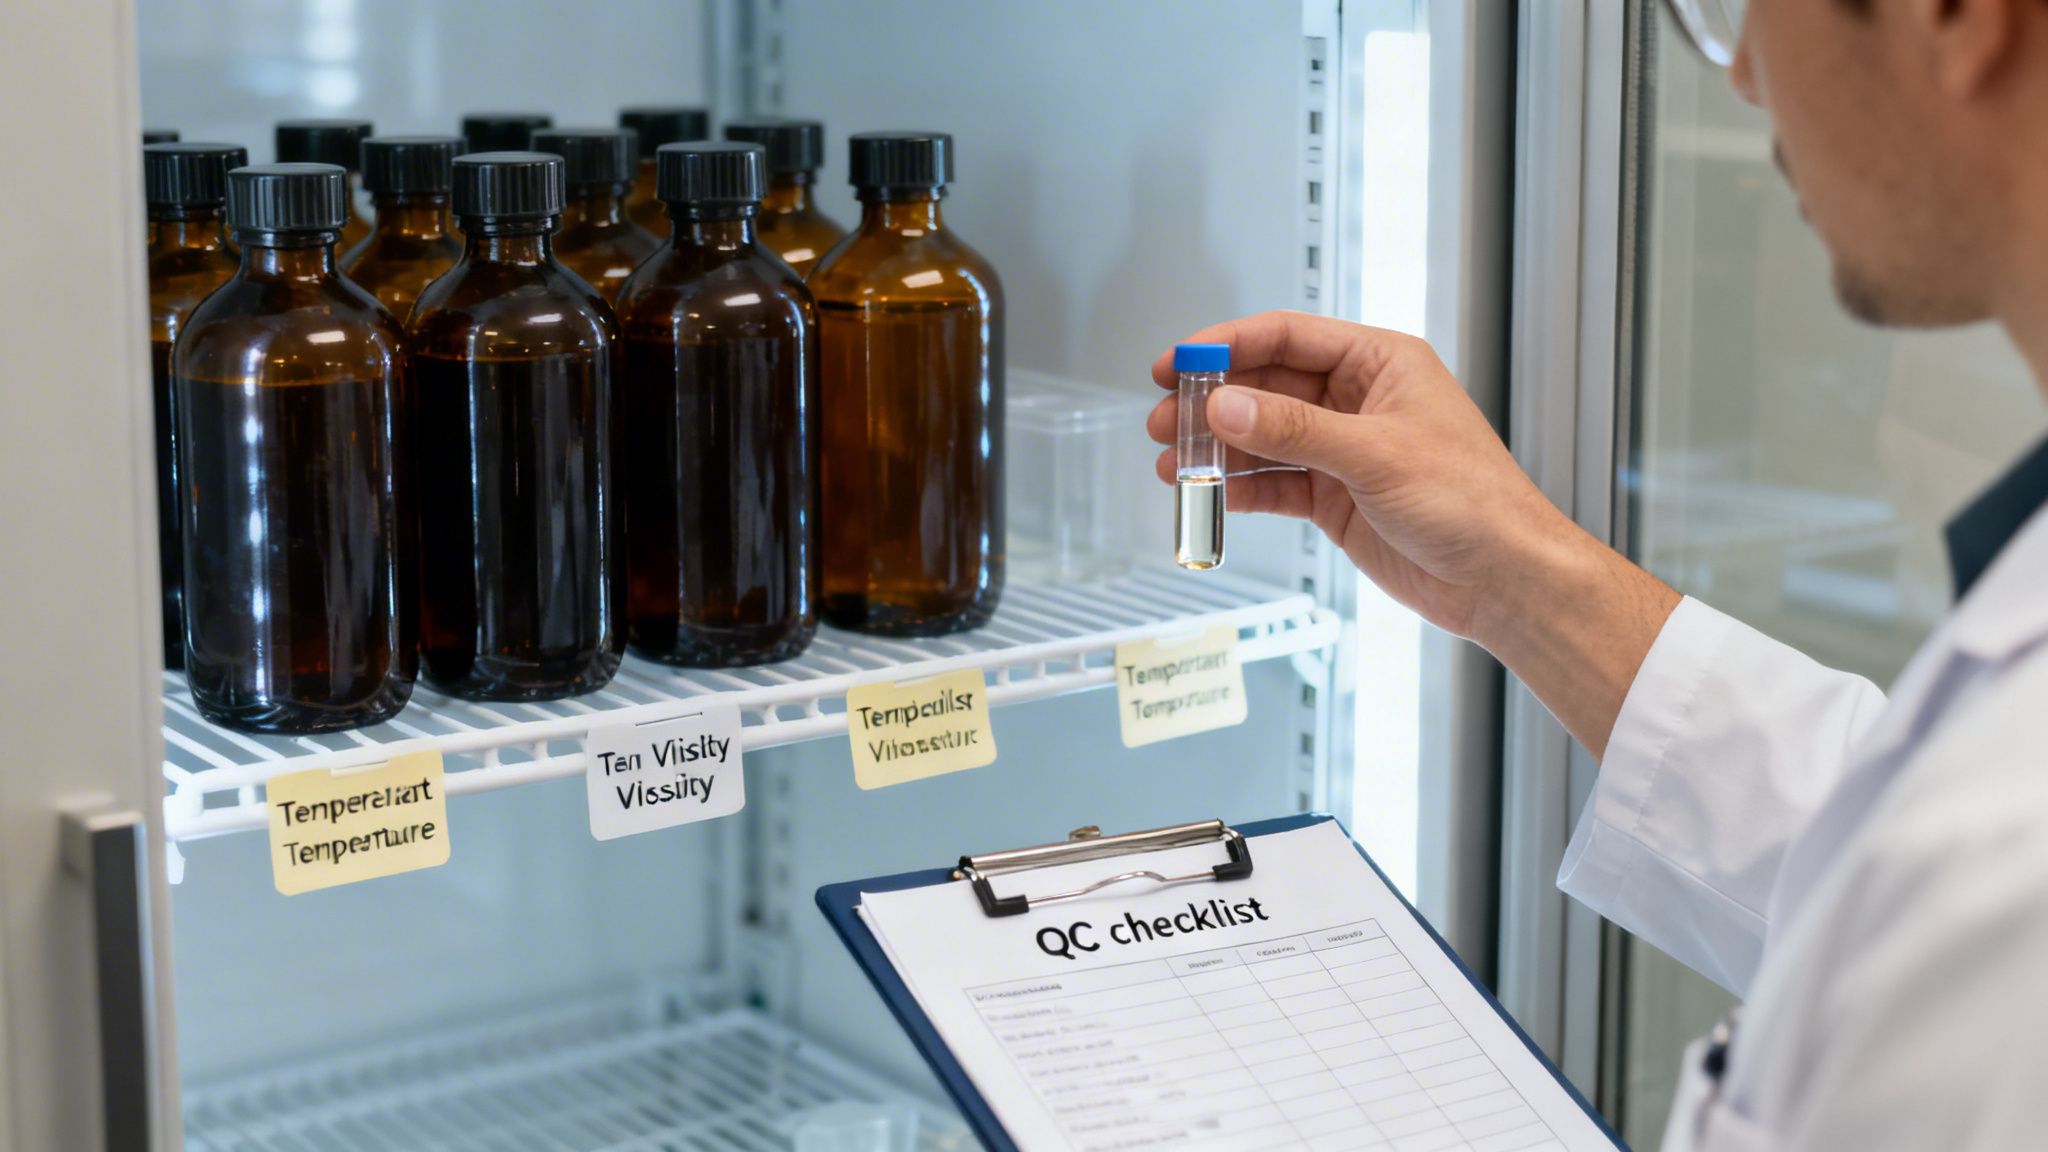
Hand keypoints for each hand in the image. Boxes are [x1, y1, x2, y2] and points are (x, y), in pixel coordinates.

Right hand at [1148, 311, 1678, 756]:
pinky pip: (1273, 482)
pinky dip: (1238, 487)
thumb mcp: (1375, 455)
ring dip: (1218, 447)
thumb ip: (1294, 429)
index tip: (1182, 360)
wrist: (1503, 579)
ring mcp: (1344, 451)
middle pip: (1266, 385)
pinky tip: (1206, 491)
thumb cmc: (1475, 503)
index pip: (1289, 336)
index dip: (1229, 346)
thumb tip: (1230, 405)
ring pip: (1263, 437)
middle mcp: (1359, 401)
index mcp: (1381, 364)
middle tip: (1167, 414)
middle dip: (1214, 401)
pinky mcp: (1335, 497)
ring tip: (1174, 459)